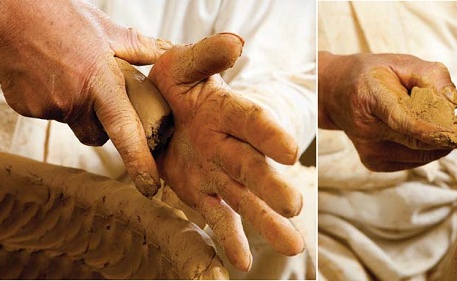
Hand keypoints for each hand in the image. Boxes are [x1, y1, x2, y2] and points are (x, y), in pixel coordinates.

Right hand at [0, 0, 173, 195]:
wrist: (5, 13)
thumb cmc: (60, 16)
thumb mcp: (107, 30)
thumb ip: (142, 48)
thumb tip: (173, 53)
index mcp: (100, 83)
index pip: (125, 131)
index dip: (140, 161)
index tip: (151, 187)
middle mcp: (74, 101)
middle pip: (99, 134)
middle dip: (104, 122)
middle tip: (99, 92)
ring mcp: (47, 107)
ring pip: (73, 122)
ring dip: (77, 106)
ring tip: (69, 71)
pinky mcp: (26, 109)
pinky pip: (49, 113)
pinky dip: (52, 99)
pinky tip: (47, 73)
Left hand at [149, 33, 304, 270]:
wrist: (161, 112)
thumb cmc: (175, 85)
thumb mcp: (183, 64)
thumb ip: (208, 55)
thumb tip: (236, 43)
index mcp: (229, 112)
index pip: (253, 122)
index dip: (270, 135)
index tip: (289, 151)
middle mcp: (231, 146)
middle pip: (254, 168)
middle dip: (273, 187)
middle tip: (295, 206)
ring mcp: (220, 173)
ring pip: (245, 200)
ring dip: (267, 222)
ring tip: (293, 246)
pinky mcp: (203, 193)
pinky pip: (218, 218)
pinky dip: (231, 240)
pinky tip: (242, 264)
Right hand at [318, 52, 456, 171]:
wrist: (336, 94)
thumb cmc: (374, 75)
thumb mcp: (402, 62)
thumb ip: (432, 77)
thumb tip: (456, 103)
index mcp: (370, 97)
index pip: (405, 120)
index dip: (438, 128)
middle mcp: (367, 130)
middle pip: (420, 142)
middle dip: (453, 135)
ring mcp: (370, 151)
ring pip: (425, 154)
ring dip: (443, 140)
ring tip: (445, 121)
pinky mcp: (376, 164)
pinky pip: (418, 160)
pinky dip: (430, 147)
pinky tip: (424, 131)